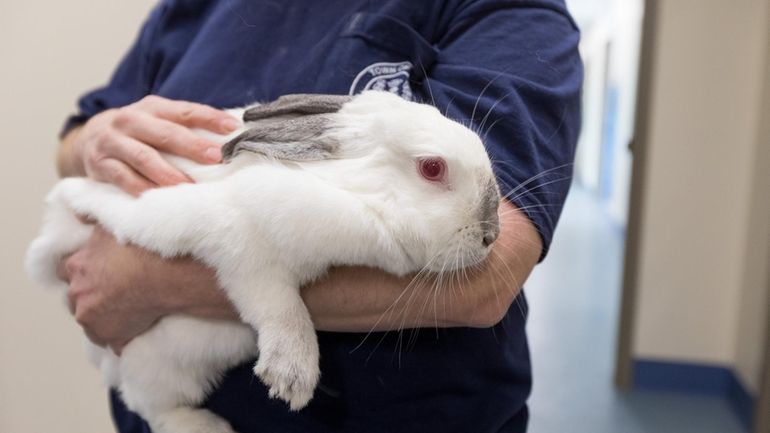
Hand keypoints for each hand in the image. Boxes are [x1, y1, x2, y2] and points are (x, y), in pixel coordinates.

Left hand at [58, 225, 238, 353]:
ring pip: (93, 321)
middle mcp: (77, 293)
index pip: (63, 270)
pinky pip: (114, 341)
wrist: (167, 273)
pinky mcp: (110, 337)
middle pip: (77, 298)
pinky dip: (124, 336)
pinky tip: (139, 327)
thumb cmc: (144, 246)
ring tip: (131, 310)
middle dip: (92, 296)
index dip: (79, 270)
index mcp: (76, 265)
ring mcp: (91, 318)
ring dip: (107, 317)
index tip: (95, 272)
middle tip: (117, 291)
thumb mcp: (115, 221)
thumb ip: (94, 218)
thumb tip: (79, 211)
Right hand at [68, 95, 239, 195]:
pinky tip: (157, 198)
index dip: (209, 118)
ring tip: (189, 185)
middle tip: (215, 157)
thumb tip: (232, 134)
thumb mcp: (160, 121)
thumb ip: (188, 126)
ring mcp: (113, 142)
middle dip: (192, 146)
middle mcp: (130, 120)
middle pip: (165, 133)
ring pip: (143, 157)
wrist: (89, 138)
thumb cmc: (141, 133)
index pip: (185, 111)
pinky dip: (141, 188)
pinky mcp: (100, 165)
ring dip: (167, 173)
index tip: (233, 128)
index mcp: (152, 107)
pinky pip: (122, 178)